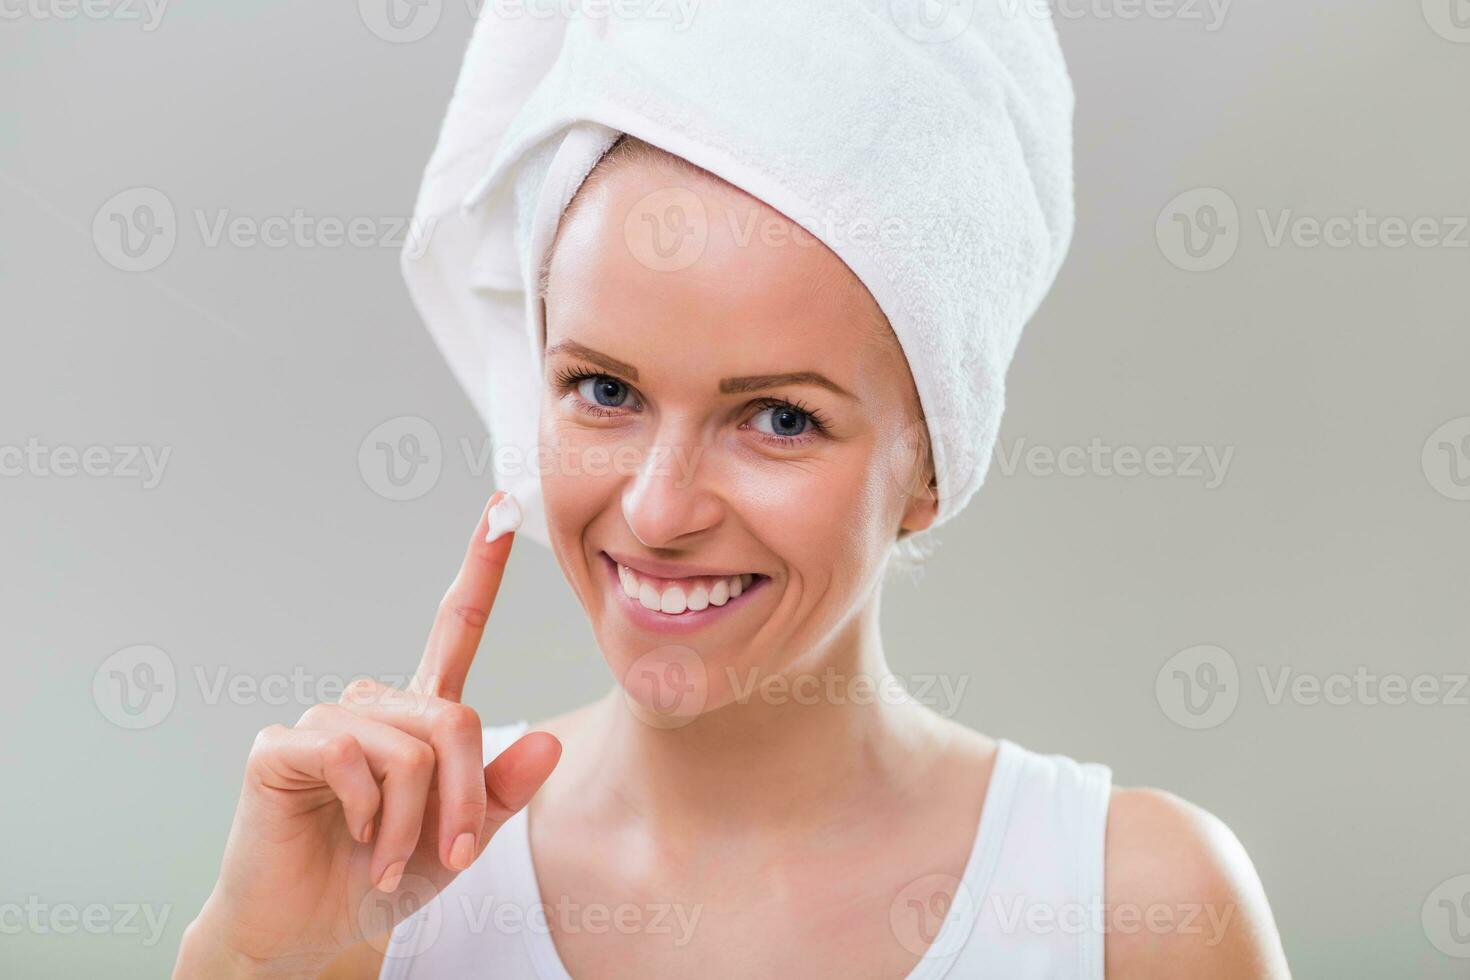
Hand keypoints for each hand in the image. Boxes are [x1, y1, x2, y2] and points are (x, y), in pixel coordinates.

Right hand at [174, 492, 559, 977]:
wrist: (306, 930)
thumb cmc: (378, 878)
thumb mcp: (457, 842)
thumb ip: (501, 793)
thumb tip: (549, 741)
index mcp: (418, 715)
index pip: (453, 628)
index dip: (480, 568)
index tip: (503, 505)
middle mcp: (374, 704)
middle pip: (454, 719)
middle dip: (464, 799)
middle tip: (450, 856)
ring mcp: (328, 720)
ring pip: (411, 749)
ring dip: (410, 822)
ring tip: (385, 856)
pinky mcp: (284, 744)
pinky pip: (356, 758)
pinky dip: (368, 813)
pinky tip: (347, 834)